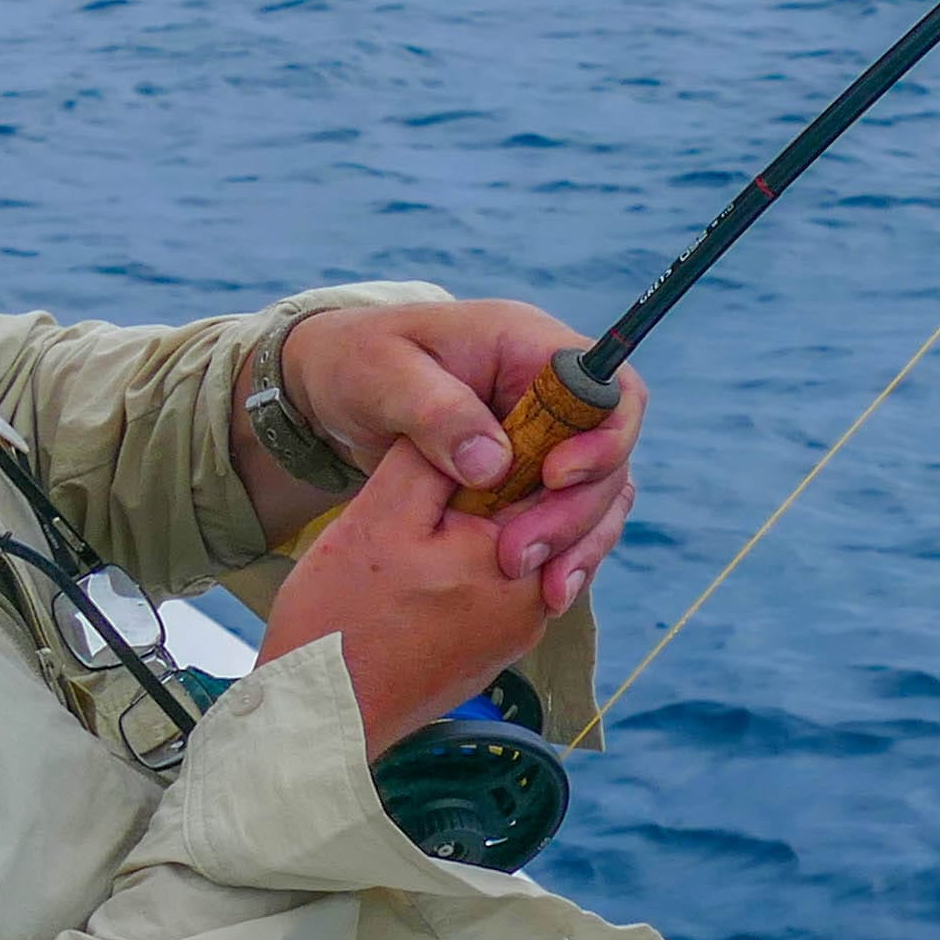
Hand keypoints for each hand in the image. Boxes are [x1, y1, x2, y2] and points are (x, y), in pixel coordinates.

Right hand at [255, 446, 565, 754]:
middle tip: (480, 445)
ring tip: (456, 491)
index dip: (538, 434)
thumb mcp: (382, 514)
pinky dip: (495, 555)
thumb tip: (476, 420)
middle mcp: (539, 603)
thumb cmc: (343, 617)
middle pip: (559, 516)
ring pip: (538, 551)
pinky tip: (449, 541)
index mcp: (524, 562)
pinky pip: (514, 585)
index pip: (564, 477)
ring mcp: (519, 633)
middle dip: (529, 474)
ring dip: (510, 515)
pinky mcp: (494, 651)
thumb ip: (435, 460)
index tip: (504, 411)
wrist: (320, 713)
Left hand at [272, 299, 643, 613]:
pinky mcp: (529, 478)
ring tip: (544, 590)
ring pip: (598, 494)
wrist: (331, 390)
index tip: (555, 479)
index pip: (609, 388)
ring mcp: (545, 437)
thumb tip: (496, 466)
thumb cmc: (354, 363)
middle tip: (521, 555)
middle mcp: (550, 393)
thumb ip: (435, 411)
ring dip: (577, 542)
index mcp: (527, 347)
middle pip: (609, 454)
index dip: (602, 437)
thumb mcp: (380, 375)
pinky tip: (543, 592)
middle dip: (577, 511)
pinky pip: (569, 518)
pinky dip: (562, 554)